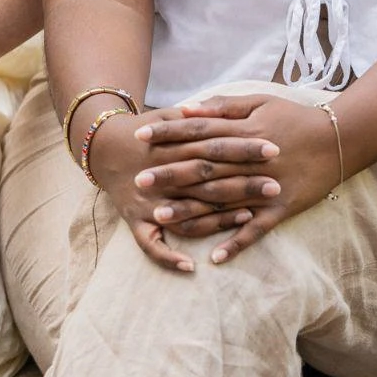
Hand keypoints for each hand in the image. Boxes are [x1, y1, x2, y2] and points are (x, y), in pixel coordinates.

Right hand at [86, 105, 273, 274]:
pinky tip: (190, 267)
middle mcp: (161, 175)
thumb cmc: (143, 132)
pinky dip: (167, 257)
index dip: (244, 147)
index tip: (273, 149)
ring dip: (217, 218)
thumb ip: (195, 116)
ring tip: (250, 215)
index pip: (214, 146)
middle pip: (206, 179)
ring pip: (186, 213)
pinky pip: (150, 245)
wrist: (101, 148)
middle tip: (275, 184)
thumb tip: (226, 110)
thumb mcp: (166, 116)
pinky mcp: (135, 221)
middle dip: (242, 182)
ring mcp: (147, 201)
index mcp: (171, 146)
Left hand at [135, 92, 341, 263]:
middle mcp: (250, 160)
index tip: (140, 137)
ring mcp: (266, 187)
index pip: (198, 131)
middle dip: (170, 174)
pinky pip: (257, 229)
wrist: (339, 139)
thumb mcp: (260, 101)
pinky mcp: (282, 209)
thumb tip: (187, 109)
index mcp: (243, 132)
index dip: (168, 133)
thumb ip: (223, 106)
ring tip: (161, 217)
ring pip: (223, 201)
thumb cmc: (294, 117)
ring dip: (192, 211)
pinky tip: (215, 257)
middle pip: (204, 168)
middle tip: (139, 181)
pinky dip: (237, 242)